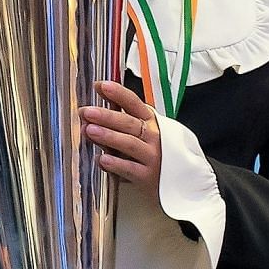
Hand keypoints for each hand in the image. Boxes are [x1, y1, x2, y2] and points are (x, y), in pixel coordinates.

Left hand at [82, 81, 162, 198]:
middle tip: (87, 111)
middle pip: (130, 123)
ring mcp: (152, 157)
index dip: (118, 94)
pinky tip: (102, 160)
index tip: (101, 86)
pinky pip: (131, 169)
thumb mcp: (143, 134)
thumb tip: (89, 112)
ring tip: (89, 130)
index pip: (134, 104)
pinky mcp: (148, 177)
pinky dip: (116, 164)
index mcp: (151, 122)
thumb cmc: (156, 154)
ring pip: (130, 144)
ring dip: (109, 136)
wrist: (182, 182)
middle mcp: (154, 137)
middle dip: (107, 116)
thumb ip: (118, 123)